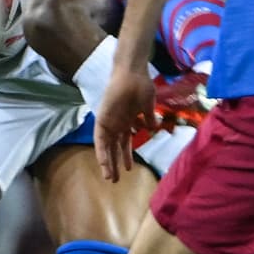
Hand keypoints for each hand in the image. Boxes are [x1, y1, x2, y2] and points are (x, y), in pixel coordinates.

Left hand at [94, 66, 156, 182]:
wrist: (132, 72)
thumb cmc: (141, 85)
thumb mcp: (148, 105)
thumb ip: (149, 118)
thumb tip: (154, 127)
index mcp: (127, 122)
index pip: (124, 143)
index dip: (126, 156)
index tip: (129, 170)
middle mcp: (116, 123)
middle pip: (114, 148)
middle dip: (116, 164)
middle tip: (116, 181)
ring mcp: (109, 121)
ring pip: (106, 146)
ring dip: (107, 162)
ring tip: (110, 178)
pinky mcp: (102, 118)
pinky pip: (100, 138)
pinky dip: (101, 151)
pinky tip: (103, 163)